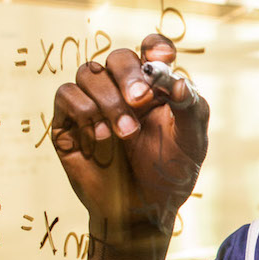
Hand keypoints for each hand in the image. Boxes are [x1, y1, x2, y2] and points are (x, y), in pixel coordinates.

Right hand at [51, 35, 208, 242]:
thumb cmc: (170, 175)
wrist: (143, 212)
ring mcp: (94, 105)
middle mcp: (123, 90)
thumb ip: (191, 108)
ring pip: (89, 73)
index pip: (150, 50)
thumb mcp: (192, 142)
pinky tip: (101, 135)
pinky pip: (66, 95)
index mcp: (155, 88)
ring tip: (125, 133)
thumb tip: (178, 81)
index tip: (162, 59)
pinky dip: (83, 109)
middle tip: (140, 100)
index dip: (155, 47)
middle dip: (128, 74)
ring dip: (109, 100)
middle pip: (117, 57)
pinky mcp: (69, 123)